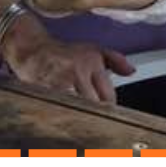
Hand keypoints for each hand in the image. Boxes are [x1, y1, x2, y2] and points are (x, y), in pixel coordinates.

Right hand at [3, 35, 135, 103]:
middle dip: (96, 114)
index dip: (109, 108)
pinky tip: (65, 112)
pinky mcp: (44, 90)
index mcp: (92, 63)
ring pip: (77, 109)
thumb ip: (116, 60)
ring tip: (80, 115)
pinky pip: (59, 109)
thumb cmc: (65, 53)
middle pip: (93, 105)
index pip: (108, 96)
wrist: (33, 49)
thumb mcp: (94, 50)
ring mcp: (59, 82)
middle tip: (96, 117)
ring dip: (80, 114)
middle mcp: (76, 72)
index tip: (109, 113)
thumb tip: (131, 71)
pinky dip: (64, 113)